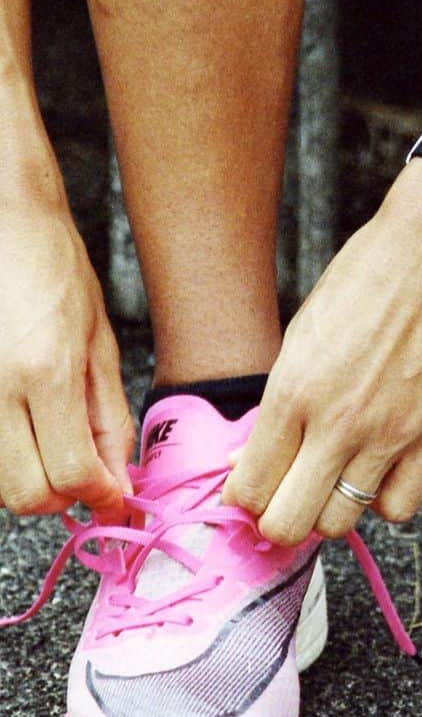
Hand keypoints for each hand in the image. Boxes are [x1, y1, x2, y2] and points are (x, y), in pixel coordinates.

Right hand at [0, 195, 132, 520]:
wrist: (5, 221)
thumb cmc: (54, 268)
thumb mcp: (100, 340)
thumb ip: (107, 415)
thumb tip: (116, 476)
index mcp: (46, 371)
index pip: (70, 473)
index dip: (98, 495)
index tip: (114, 495)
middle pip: (25, 493)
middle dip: (61, 495)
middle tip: (84, 471)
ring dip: (32, 477)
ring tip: (53, 437)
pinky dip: (7, 454)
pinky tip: (26, 422)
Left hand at [223, 161, 421, 544]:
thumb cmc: (361, 283)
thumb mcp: (300, 336)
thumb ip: (276, 406)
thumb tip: (249, 462)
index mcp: (293, 391)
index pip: (249, 490)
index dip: (244, 498)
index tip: (254, 488)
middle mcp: (339, 421)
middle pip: (288, 524)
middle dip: (278, 519)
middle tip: (288, 494)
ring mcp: (391, 432)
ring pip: (341, 523)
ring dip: (330, 507)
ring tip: (335, 476)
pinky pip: (399, 508)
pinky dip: (384, 499)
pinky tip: (379, 468)